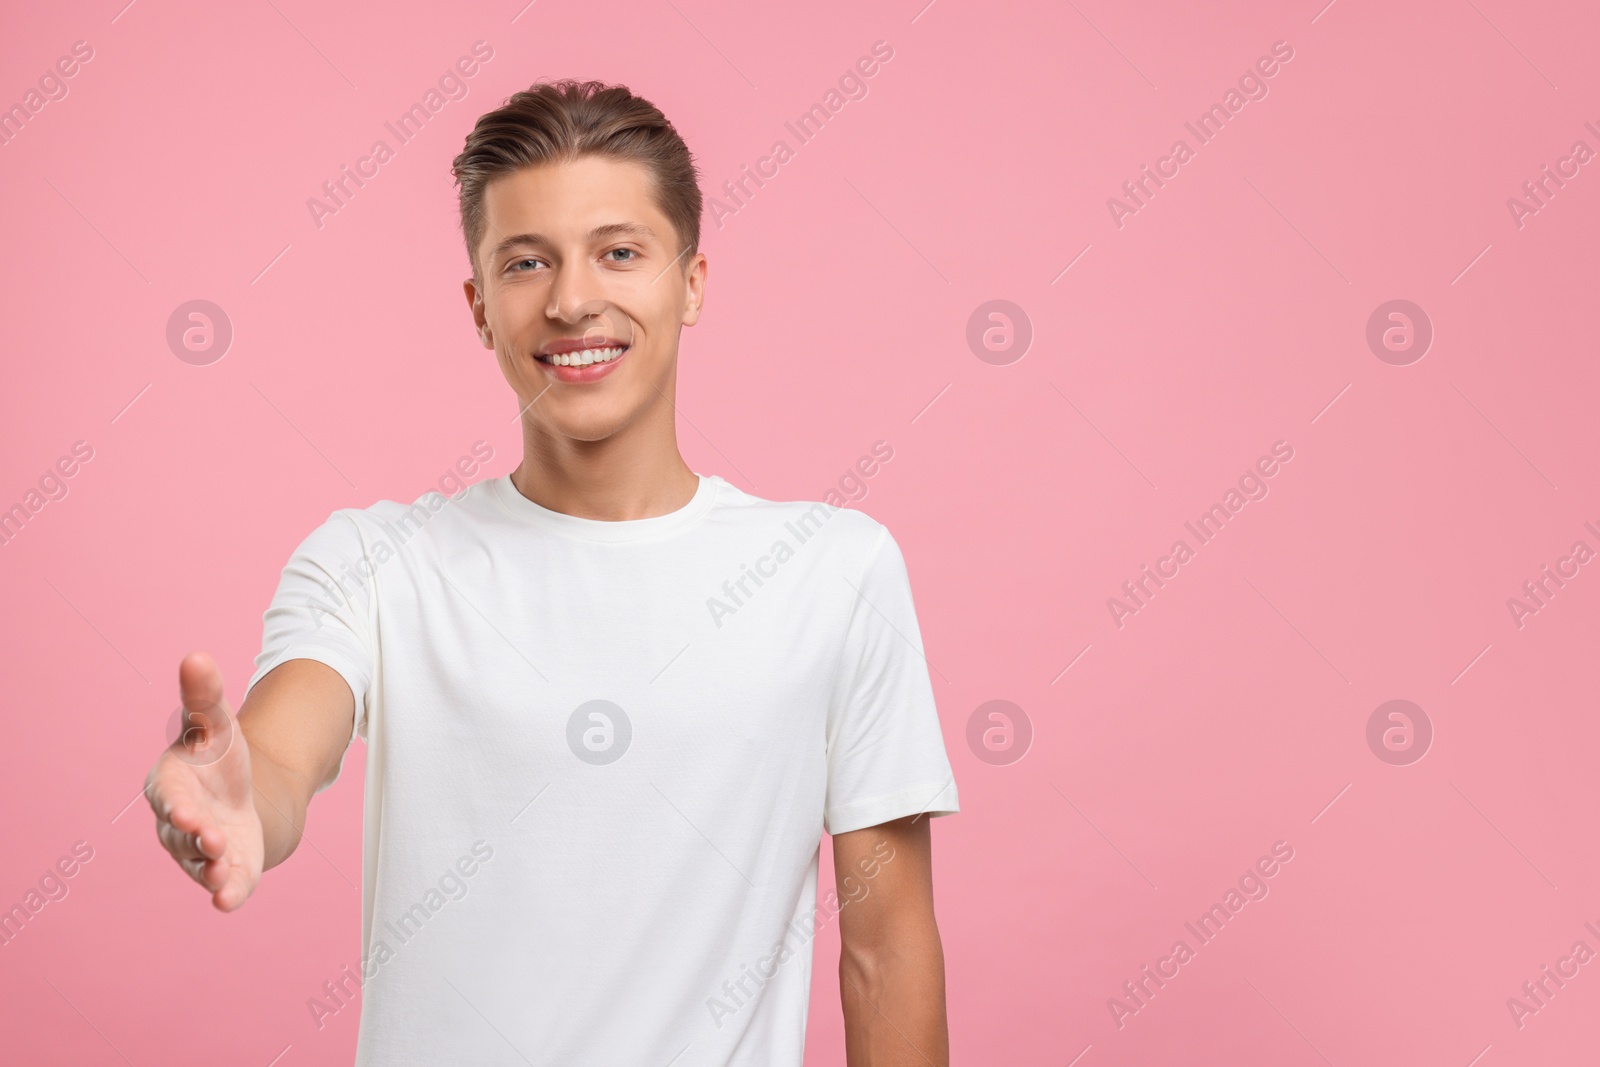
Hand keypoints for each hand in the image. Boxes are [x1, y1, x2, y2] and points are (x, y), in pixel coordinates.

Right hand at [144, 652, 263, 911]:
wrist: (247, 796)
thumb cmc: (219, 758)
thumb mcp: (217, 724)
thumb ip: (205, 697)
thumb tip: (195, 655)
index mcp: (170, 786)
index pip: (167, 798)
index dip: (177, 806)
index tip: (189, 810)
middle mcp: (178, 825)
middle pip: (180, 836)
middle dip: (194, 838)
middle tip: (211, 836)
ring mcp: (200, 852)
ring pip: (199, 865)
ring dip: (210, 869)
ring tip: (222, 869)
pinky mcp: (226, 871)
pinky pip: (223, 887)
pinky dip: (227, 894)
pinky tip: (230, 901)